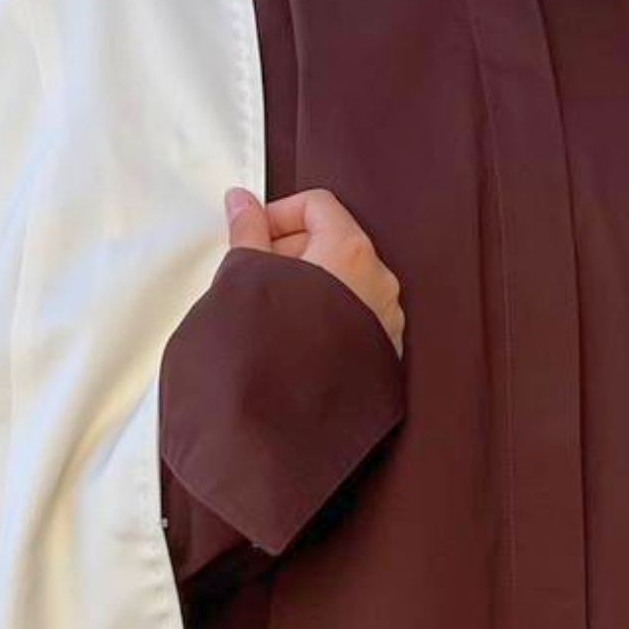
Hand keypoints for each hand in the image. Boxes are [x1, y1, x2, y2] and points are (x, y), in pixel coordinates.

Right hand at [225, 186, 404, 357]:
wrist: (287, 424)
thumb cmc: (274, 355)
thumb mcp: (248, 278)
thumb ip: (248, 232)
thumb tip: (242, 204)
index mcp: (351, 253)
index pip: (317, 204)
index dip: (278, 214)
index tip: (253, 235)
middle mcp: (378, 281)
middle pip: (334, 239)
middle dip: (292, 251)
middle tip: (259, 276)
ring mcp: (385, 318)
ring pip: (344, 280)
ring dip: (309, 285)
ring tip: (275, 312)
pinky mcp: (382, 351)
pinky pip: (354, 315)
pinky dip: (328, 315)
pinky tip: (296, 337)